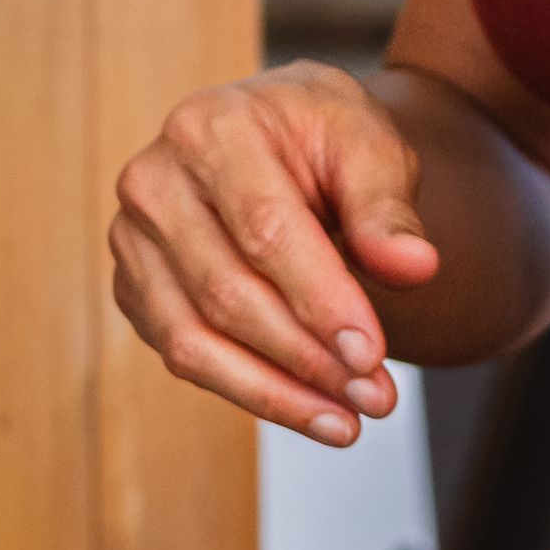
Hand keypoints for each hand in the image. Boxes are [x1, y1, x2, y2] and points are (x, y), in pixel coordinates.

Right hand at [109, 63, 436, 448]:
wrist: (277, 134)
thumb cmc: (321, 136)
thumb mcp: (370, 147)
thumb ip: (387, 208)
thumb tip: (416, 267)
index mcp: (211, 128)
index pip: (264, 229)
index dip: (319, 300)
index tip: (371, 355)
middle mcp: (155, 182)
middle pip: (226, 292)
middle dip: (306, 358)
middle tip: (375, 397)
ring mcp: (133, 239)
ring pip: (193, 340)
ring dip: (276, 393)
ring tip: (347, 420)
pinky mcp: (134, 288)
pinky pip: (183, 356)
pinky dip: (249, 391)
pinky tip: (308, 409)